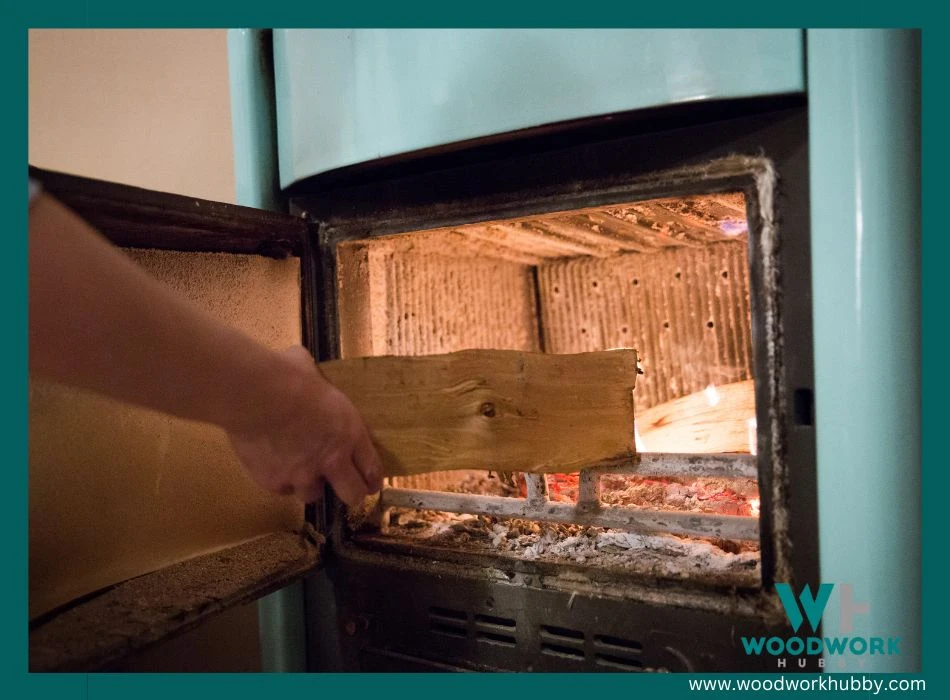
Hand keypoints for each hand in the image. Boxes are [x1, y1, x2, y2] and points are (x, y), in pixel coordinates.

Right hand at [226, 346, 382, 506]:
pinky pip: (282, 489)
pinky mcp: (275, 481)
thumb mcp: (311, 371)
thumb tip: (299, 361)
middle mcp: (332, 459)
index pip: (371, 468)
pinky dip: (279, 480)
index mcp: (350, 432)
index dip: (372, 480)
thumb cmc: (286, 376)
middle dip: (351, 493)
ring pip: (313, 494)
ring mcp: (303, 474)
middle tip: (344, 488)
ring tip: (300, 470)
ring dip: (309, 484)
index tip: (371, 484)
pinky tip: (273, 466)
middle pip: (353, 494)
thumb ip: (314, 379)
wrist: (256, 394)